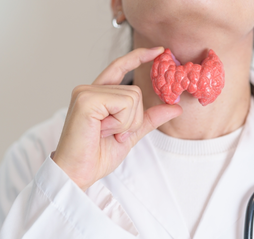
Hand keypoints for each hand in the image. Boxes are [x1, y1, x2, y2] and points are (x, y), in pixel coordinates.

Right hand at [52, 47, 182, 190]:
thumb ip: (149, 118)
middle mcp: (89, 89)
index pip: (119, 67)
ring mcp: (85, 92)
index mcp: (97, 95)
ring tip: (106, 133)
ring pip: (132, 97)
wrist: (78, 173)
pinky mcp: (86, 100)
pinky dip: (120, 123)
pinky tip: (102, 131)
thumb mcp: (130, 134)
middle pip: (135, 91)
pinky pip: (124, 103)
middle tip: (113, 134)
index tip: (159, 50)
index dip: (138, 57)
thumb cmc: (97, 155)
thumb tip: (175, 108)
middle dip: (132, 119)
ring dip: (126, 123)